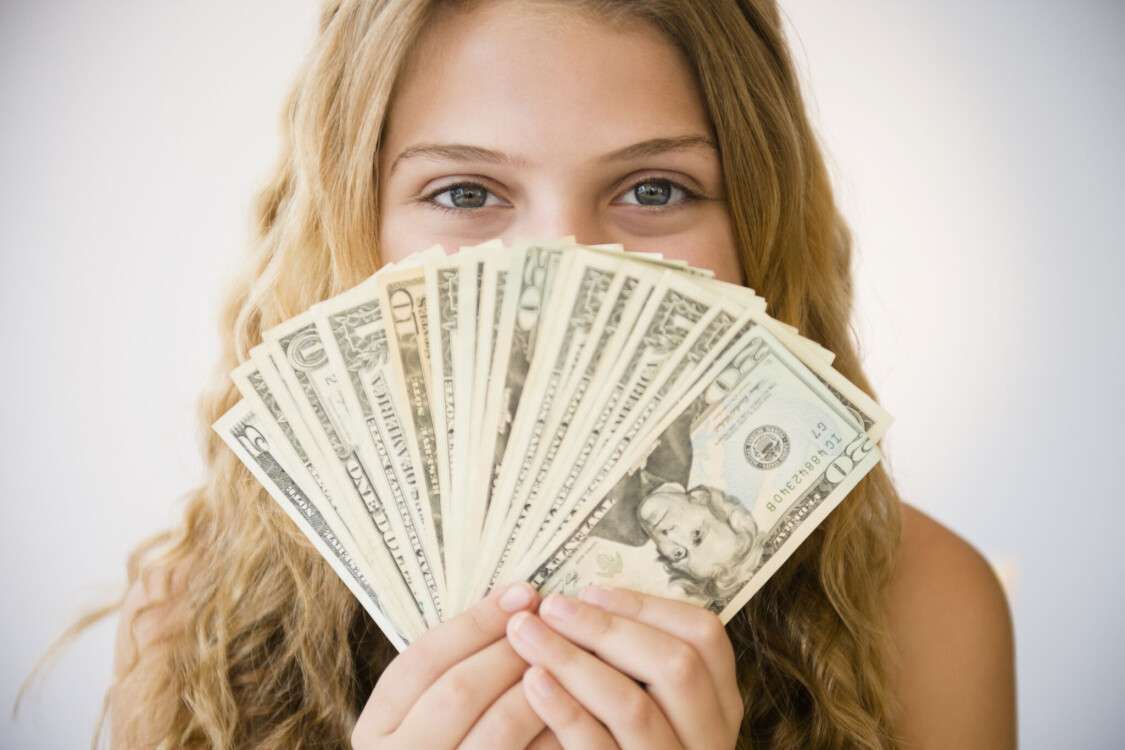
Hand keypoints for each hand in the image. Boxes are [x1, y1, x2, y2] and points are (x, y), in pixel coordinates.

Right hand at [352, 582, 562, 748]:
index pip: (422, 659)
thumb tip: (518, 602)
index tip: (523, 590)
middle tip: (555, 619)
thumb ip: (456, 671)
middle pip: (460, 689)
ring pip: (502, 726)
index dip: (476, 620)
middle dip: (513, 647)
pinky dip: (560, 728)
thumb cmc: (451, 747)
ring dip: (544, 683)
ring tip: (574, 654)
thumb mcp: (429, 715)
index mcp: (375, 732)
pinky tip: (586, 703)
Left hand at [506, 587, 743, 748]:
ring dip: (574, 660)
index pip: (705, 637)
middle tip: (550, 607)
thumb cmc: (612, 743)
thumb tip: (580, 602)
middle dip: (606, 627)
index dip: (645, 606)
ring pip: (635, 707)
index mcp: (718, 707)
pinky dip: (564, 710)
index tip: (589, 591)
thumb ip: (632, 664)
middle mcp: (708, 741)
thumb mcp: (643, 705)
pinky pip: (598, 749)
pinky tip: (532, 682)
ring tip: (526, 634)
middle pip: (676, 665)